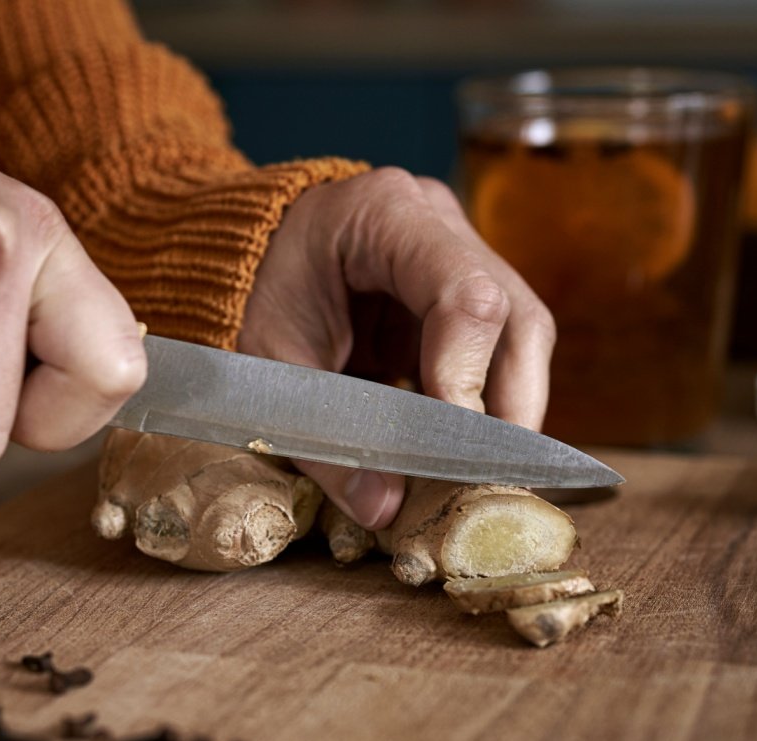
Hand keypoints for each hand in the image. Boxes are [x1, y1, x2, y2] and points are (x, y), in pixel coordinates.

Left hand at [238, 168, 555, 529]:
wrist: (234, 254)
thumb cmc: (247, 293)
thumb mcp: (268, 367)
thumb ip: (324, 437)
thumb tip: (384, 508)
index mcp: (385, 215)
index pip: (468, 296)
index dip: (469, 377)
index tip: (452, 449)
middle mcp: (438, 223)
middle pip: (518, 318)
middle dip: (509, 408)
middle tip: (487, 482)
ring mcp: (457, 253)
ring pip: (522, 337)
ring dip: (506, 413)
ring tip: (473, 475)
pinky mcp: (458, 294)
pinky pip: (497, 352)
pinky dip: (485, 406)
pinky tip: (458, 451)